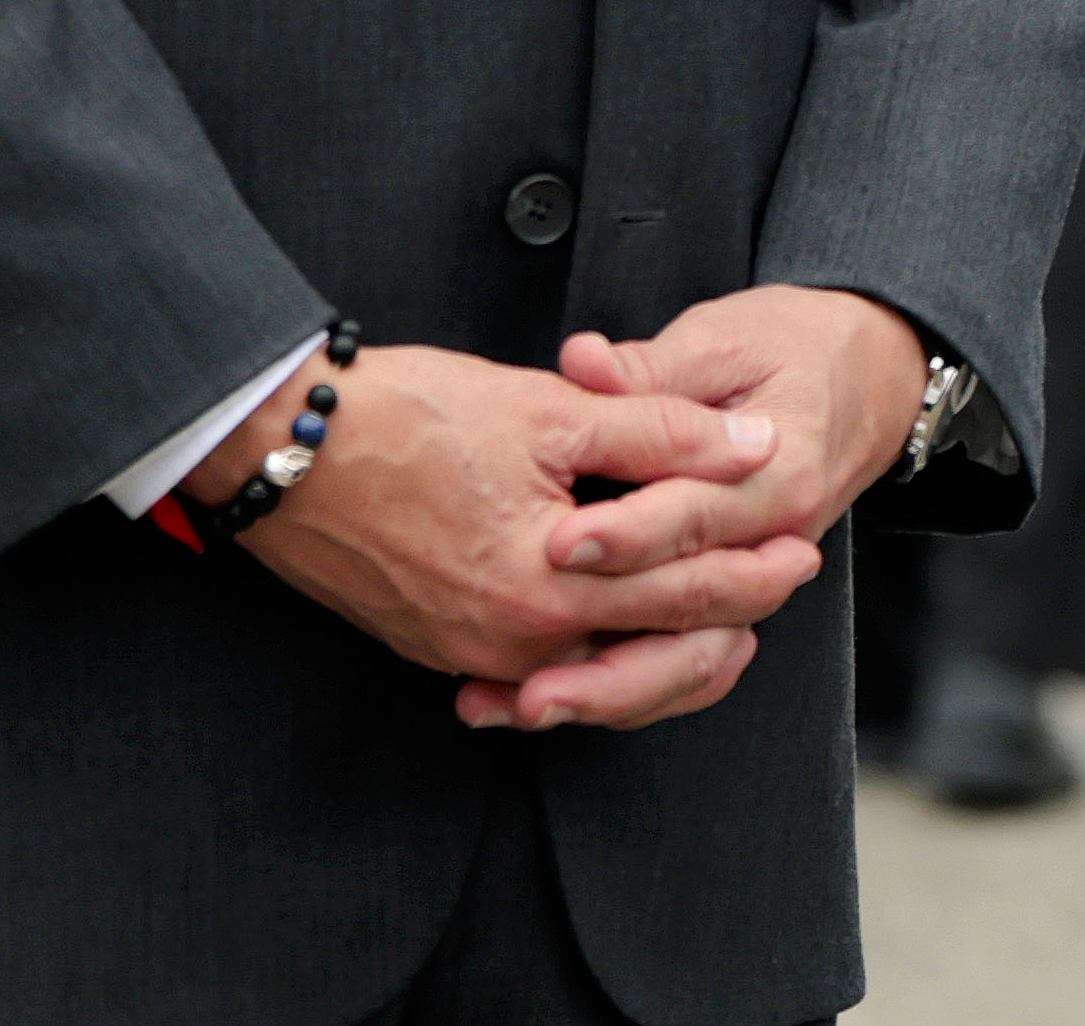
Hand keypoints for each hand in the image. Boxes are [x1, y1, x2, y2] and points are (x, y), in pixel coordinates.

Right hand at [224, 340, 792, 725]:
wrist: (281, 449)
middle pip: (650, 647)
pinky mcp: (439, 646)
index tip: (802, 549)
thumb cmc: (407, 419)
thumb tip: (754, 442)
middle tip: (785, 581)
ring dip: (663, 648)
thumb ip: (661, 432)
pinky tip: (619, 638)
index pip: (685, 591)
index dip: (753, 567)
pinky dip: (593, 659)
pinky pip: (539, 672)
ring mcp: (471, 654)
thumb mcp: (550, 411)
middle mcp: (513, 643)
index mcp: (550, 589)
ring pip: (597, 671)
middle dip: (727, 614)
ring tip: (720, 620)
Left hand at [482, 291, 933, 730]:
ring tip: (524, 705)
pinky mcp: (734, 597)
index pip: (696, 513)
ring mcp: (758, 578)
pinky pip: (683, 663)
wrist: (868, 377)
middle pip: (693, 610)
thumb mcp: (724, 340)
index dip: (627, 535)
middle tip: (527, 665)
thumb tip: (582, 364)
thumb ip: (650, 368)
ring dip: (607, 691)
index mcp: (781, 471)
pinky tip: (548, 703)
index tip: (557, 544)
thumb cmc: (792, 348)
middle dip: (605, 644)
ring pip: (689, 659)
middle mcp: (778, 539)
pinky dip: (621, 691)